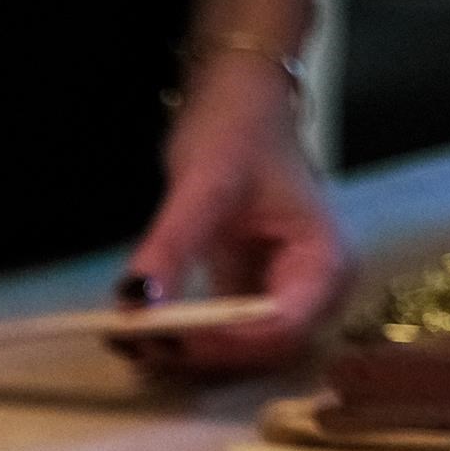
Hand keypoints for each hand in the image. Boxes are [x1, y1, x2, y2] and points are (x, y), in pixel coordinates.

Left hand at [115, 54, 349, 375]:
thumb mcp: (202, 184)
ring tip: (125, 336)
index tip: (165, 332)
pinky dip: (179, 333)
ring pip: (236, 350)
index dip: (223, 340)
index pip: (281, 326)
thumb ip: (171, 245)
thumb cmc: (239, 129)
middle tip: (134, 339)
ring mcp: (286, 296)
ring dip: (182, 349)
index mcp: (325, 262)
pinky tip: (137, 327)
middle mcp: (316, 291)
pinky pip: (218, 330)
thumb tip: (135, 300)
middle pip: (259, 350)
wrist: (240, 100)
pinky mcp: (253, 295)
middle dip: (197, 350)